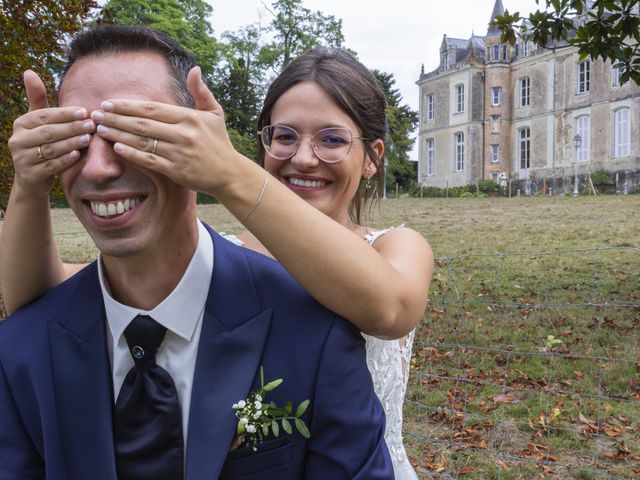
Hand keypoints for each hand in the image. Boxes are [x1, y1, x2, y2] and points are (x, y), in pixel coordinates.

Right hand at [8, 70, 94, 196]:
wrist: (32, 179)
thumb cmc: (40, 144)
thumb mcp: (38, 122)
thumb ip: (37, 99)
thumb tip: (29, 71)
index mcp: (21, 124)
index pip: (44, 116)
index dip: (64, 113)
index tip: (84, 111)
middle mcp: (17, 140)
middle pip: (48, 132)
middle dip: (71, 127)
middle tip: (91, 124)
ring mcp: (22, 158)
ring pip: (50, 148)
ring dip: (71, 142)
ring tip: (88, 138)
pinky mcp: (30, 175)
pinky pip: (50, 166)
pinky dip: (64, 160)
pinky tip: (77, 154)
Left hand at [92, 66, 246, 195]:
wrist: (230, 174)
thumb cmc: (220, 142)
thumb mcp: (215, 113)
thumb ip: (201, 92)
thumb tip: (194, 69)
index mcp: (189, 118)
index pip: (152, 109)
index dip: (128, 106)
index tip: (108, 103)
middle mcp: (183, 134)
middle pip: (143, 124)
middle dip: (116, 118)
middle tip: (95, 115)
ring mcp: (180, 153)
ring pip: (143, 142)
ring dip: (119, 135)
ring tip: (100, 130)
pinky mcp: (177, 171)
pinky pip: (150, 161)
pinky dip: (132, 154)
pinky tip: (117, 149)